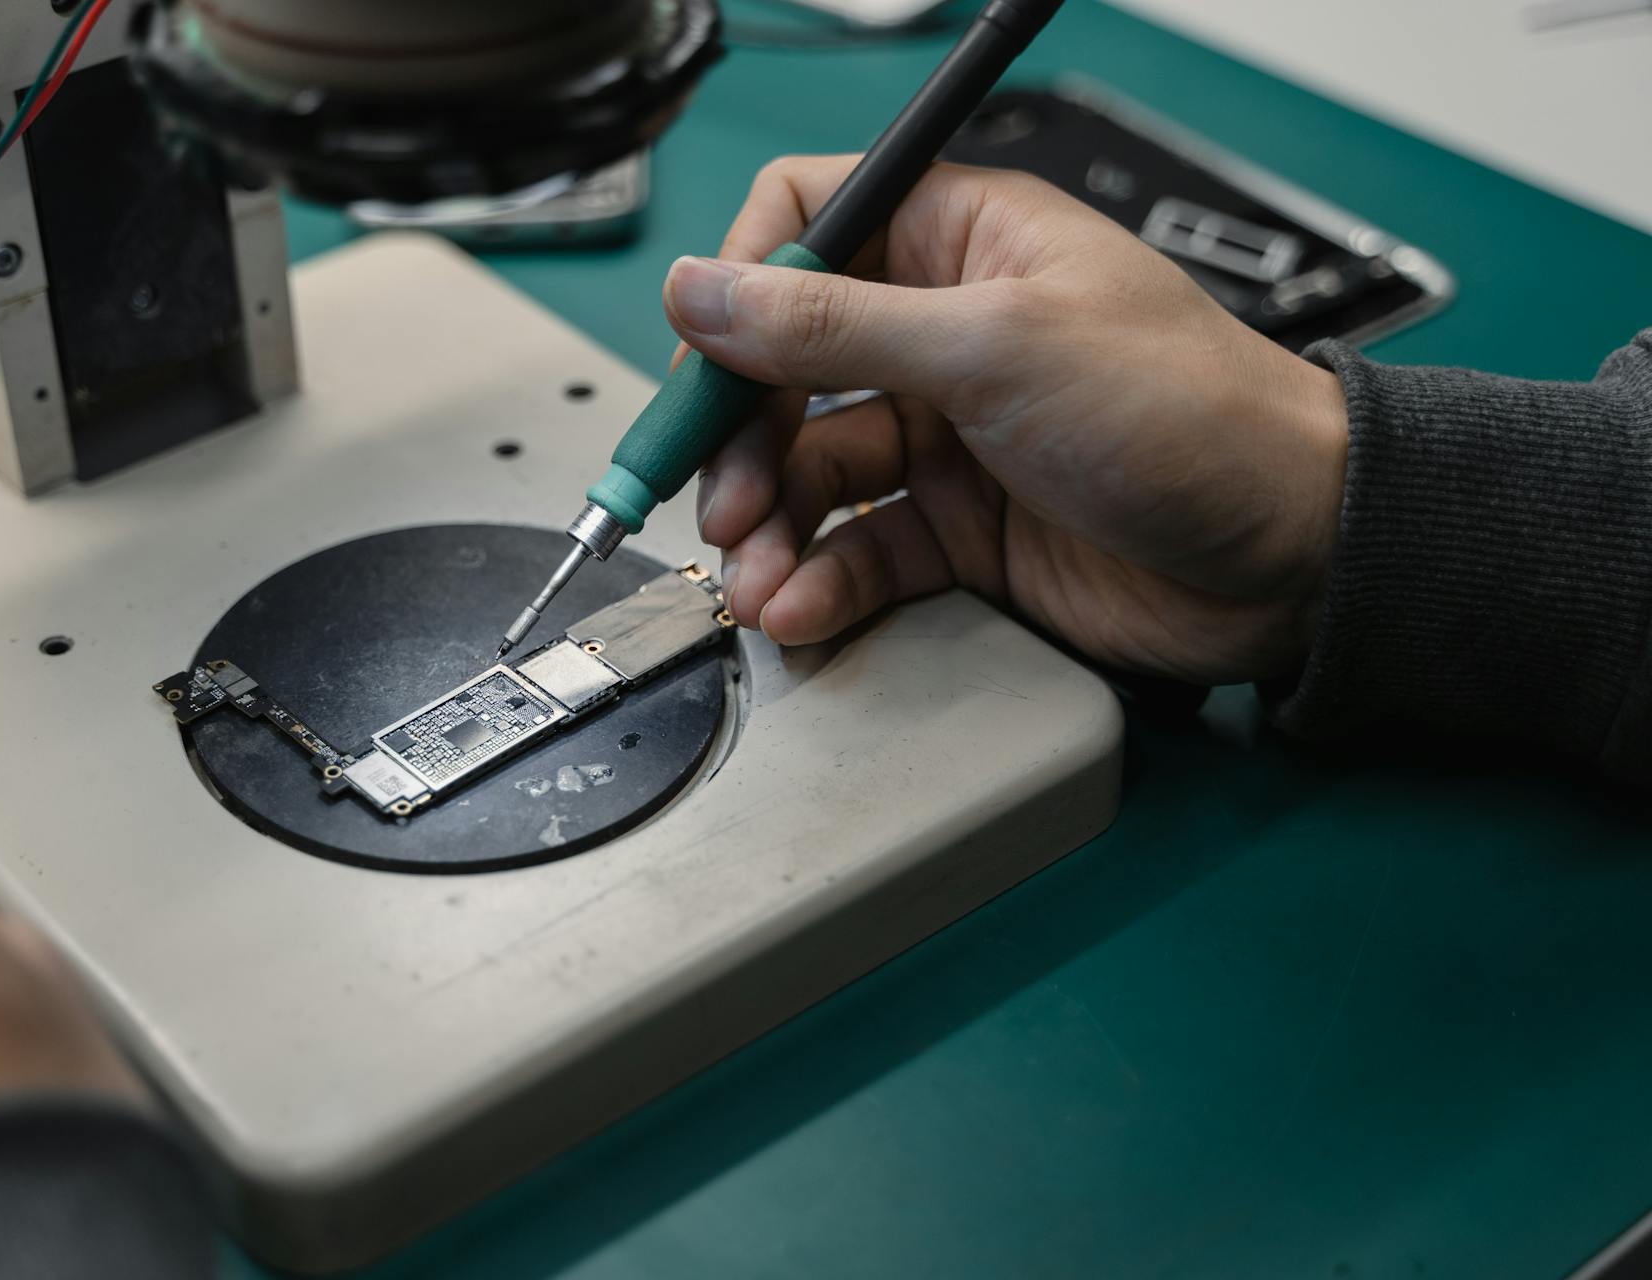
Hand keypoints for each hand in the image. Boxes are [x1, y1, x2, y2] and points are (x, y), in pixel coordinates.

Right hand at [667, 157, 1349, 683]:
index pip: (808, 223)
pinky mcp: (963, 528)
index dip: (744, 287)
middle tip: (717, 499)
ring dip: (772, 526)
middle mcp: (944, 331)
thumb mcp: (996, 348)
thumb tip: (702, 289)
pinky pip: (862, 546)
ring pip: (814, 469)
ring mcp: (951, 434)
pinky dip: (822, 580)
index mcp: (961, 241)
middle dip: (741, 436)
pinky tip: (802, 607)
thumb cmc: (1187, 414)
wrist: (1291, 558)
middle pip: (788, 364)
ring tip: (756, 578)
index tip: (708, 360)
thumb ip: (835, 324)